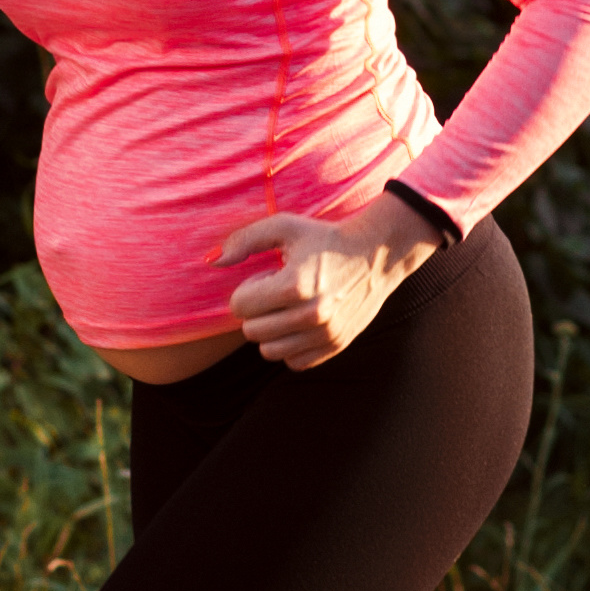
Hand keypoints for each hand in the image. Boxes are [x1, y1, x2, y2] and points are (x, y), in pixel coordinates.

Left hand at [219, 193, 442, 371]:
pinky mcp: (336, 345)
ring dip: (270, 332)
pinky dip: (290, 347)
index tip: (264, 278)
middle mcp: (312, 314)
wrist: (377, 254)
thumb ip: (244, 240)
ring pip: (269, 352)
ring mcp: (326, 334)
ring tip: (286, 309)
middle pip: (252, 332)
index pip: (240, 307)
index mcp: (296, 285)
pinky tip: (299, 324)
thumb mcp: (284, 227)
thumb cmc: (324, 238)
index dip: (245, 292)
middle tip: (274, 293)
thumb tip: (212, 261)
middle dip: (255, 312)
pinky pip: (294, 363)